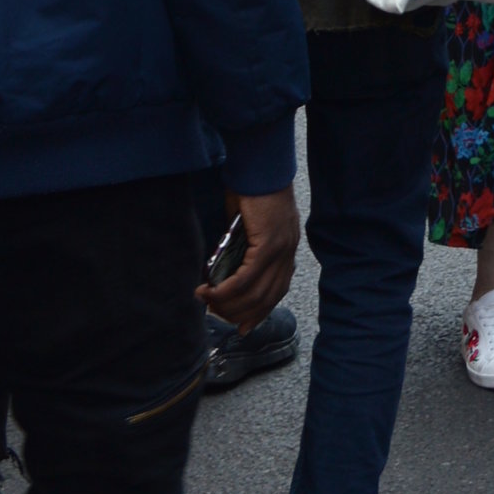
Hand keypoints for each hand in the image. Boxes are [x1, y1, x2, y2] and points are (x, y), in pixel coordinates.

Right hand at [200, 187, 299, 330]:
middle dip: (237, 313)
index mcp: (287, 249)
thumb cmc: (251, 190)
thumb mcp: (248, 227)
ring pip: (255, 293)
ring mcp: (282, 249)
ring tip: (205, 300)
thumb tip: (224, 273)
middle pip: (266, 299)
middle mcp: (288, 252)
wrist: (259, 164)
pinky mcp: (268, 243)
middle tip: (213, 312)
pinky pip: (246, 278)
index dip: (259, 313)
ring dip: (226, 303)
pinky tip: (210, 291)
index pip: (277, 292)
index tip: (242, 328)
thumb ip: (243, 250)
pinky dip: (226, 290)